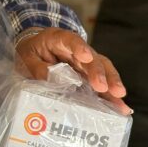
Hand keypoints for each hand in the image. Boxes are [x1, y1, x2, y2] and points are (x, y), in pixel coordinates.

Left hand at [15, 27, 129, 113]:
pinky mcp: (89, 77)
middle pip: (93, 58)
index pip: (71, 40)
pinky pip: (102, 85)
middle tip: (105, 88)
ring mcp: (86, 64)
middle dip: (100, 73)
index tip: (86, 57)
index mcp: (58, 39)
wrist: (35, 51)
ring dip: (112, 85)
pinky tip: (121, 108)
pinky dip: (111, 96)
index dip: (79, 47)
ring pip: (103, 71)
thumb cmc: (30, 53)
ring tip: (119, 99)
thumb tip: (52, 82)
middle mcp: (77, 50)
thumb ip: (38, 69)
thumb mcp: (26, 58)